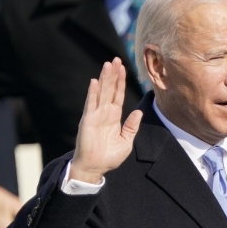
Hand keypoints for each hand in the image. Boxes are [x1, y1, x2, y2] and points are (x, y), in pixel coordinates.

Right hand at [70, 58, 143, 183]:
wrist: (95, 168)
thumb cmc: (109, 157)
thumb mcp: (126, 141)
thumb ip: (132, 126)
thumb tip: (139, 112)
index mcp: (114, 117)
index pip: (118, 95)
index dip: (120, 82)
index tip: (123, 68)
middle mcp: (104, 113)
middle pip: (110, 90)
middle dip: (113, 75)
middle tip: (116, 59)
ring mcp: (95, 116)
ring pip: (101, 93)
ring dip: (104, 79)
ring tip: (107, 64)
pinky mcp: (87, 121)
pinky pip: (90, 105)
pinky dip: (93, 93)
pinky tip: (95, 81)